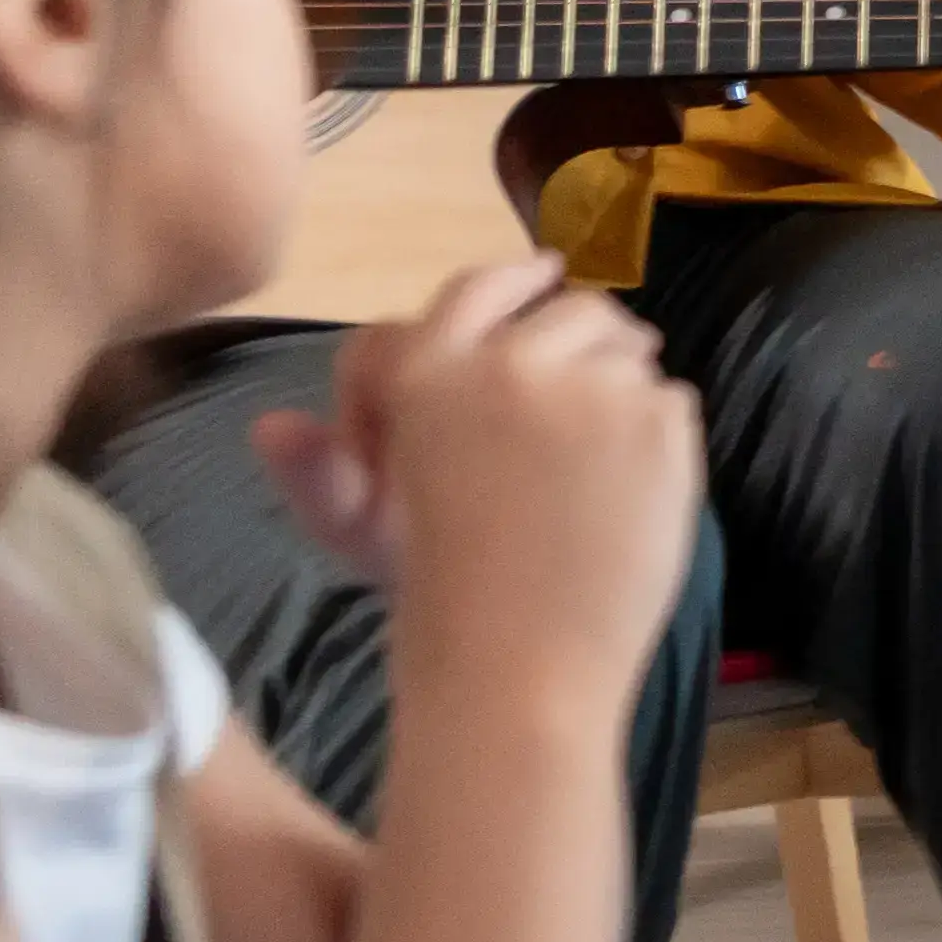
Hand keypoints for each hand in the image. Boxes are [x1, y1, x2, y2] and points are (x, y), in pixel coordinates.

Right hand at [249, 255, 698, 719]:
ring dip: (620, 384)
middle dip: (583, 341)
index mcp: (425, 372)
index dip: (514, 279)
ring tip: (601, 457)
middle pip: (569, 307)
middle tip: (586, 394)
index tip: (543, 273)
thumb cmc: (437, 606)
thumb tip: (271, 426)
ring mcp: (589, 385)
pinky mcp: (653, 422)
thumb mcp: (365, 529)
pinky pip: (669, 400)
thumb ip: (324, 473)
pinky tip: (630, 490)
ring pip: (627, 349)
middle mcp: (506, 360)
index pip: (476, 290)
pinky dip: (659, 435)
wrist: (517, 669)